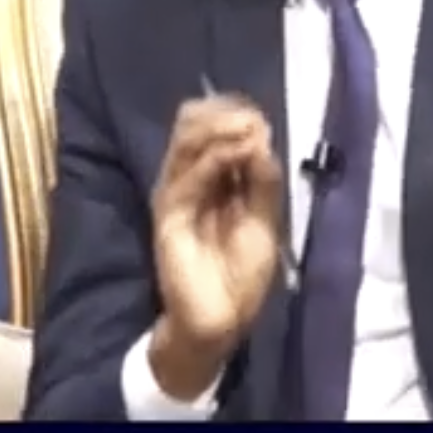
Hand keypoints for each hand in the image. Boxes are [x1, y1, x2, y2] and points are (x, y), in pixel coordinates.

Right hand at [151, 95, 284, 352]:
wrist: (221, 317)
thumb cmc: (241, 274)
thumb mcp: (265, 221)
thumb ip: (262, 182)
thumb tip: (261, 136)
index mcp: (214, 178)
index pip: (213, 128)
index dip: (235, 115)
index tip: (260, 120)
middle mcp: (191, 179)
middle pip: (194, 126)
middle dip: (225, 116)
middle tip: (252, 122)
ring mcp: (176, 194)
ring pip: (186, 142)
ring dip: (219, 130)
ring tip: (248, 130)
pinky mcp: (168, 214)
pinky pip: (187, 178)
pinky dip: (213, 159)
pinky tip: (238, 153)